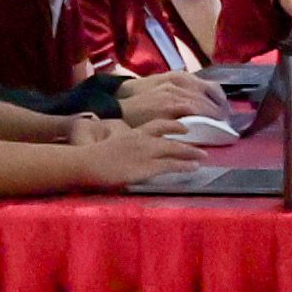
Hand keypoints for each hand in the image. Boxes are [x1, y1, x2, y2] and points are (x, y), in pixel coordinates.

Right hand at [65, 105, 200, 184]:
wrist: (87, 161)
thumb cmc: (91, 154)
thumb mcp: (107, 140)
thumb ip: (119, 138)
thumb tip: (120, 140)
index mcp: (132, 132)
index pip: (156, 125)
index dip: (172, 125)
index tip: (184, 127)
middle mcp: (142, 139)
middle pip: (169, 134)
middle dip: (185, 137)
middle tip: (197, 140)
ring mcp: (146, 152)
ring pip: (174, 149)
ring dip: (191, 152)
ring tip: (203, 156)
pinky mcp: (147, 166)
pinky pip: (171, 165)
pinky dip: (184, 165)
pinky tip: (193, 167)